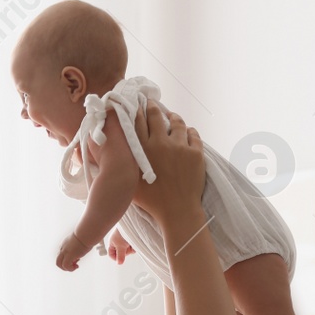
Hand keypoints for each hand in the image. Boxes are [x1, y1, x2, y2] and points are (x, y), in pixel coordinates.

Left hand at [56, 232, 89, 271]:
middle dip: (64, 266)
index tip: (78, 258)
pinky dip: (70, 269)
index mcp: (65, 244)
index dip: (69, 259)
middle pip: (58, 260)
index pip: (62, 254)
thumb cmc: (86, 236)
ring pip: (58, 263)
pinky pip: (65, 266)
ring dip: (66, 268)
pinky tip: (77, 266)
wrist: (86, 234)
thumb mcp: (80, 240)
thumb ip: (79, 244)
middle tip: (74, 265)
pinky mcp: (69, 255)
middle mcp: (63, 248)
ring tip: (75, 267)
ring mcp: (65, 252)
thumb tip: (86, 246)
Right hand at [107, 230, 134, 264]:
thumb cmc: (122, 232)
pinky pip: (133, 248)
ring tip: (130, 242)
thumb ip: (120, 255)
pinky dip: (134, 246)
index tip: (120, 259)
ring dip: (131, 248)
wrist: (131, 224)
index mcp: (112, 244)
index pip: (111, 255)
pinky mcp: (131, 242)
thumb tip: (119, 263)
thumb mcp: (120, 245)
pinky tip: (134, 242)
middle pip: (121, 254)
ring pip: (128, 251)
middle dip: (125, 252)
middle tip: (126, 246)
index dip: (115, 258)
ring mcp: (125, 243)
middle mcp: (118, 244)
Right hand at [131, 102, 204, 226]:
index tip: (136, 103)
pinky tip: (186, 132)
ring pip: (177, 121)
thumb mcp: (131, 180)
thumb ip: (125, 161)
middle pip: (155, 115)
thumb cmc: (152, 200)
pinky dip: (189, 131)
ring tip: (171, 117)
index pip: (137, 120)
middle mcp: (160, 143)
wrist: (178, 211)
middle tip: (151, 103)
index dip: (136, 108)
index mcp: (143, 149)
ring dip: (173, 117)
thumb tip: (118, 148)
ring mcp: (180, 146)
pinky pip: (193, 134)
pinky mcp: (196, 152)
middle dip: (152, 106)